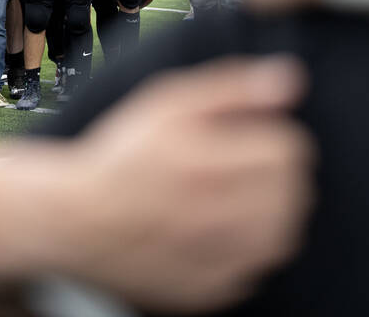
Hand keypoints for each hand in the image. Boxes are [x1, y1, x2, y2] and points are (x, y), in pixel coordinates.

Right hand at [67, 55, 312, 312]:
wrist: (76, 222)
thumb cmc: (119, 159)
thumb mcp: (165, 103)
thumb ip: (230, 86)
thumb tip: (289, 77)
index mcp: (204, 164)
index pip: (288, 148)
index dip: (269, 134)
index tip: (247, 135)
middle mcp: (212, 216)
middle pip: (292, 192)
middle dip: (271, 172)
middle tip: (237, 164)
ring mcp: (213, 260)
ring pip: (283, 233)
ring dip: (268, 210)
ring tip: (231, 195)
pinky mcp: (211, 290)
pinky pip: (259, 267)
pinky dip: (247, 247)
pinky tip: (216, 228)